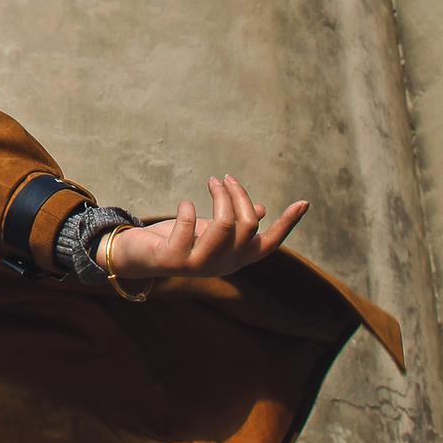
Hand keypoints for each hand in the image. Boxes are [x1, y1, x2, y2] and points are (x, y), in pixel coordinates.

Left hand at [107, 174, 308, 280]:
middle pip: (248, 227)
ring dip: (219, 197)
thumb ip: (236, 223)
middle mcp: (223, 265)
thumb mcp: (211, 230)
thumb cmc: (178, 240)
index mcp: (236, 257)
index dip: (288, 224)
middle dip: (239, 196)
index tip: (304, 201)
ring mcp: (199, 265)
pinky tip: (185, 204)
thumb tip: (262, 210)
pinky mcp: (174, 260)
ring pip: (225, 227)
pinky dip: (188, 210)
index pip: (270, 244)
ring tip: (211, 181)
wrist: (138, 256)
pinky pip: (189, 229)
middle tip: (224, 178)